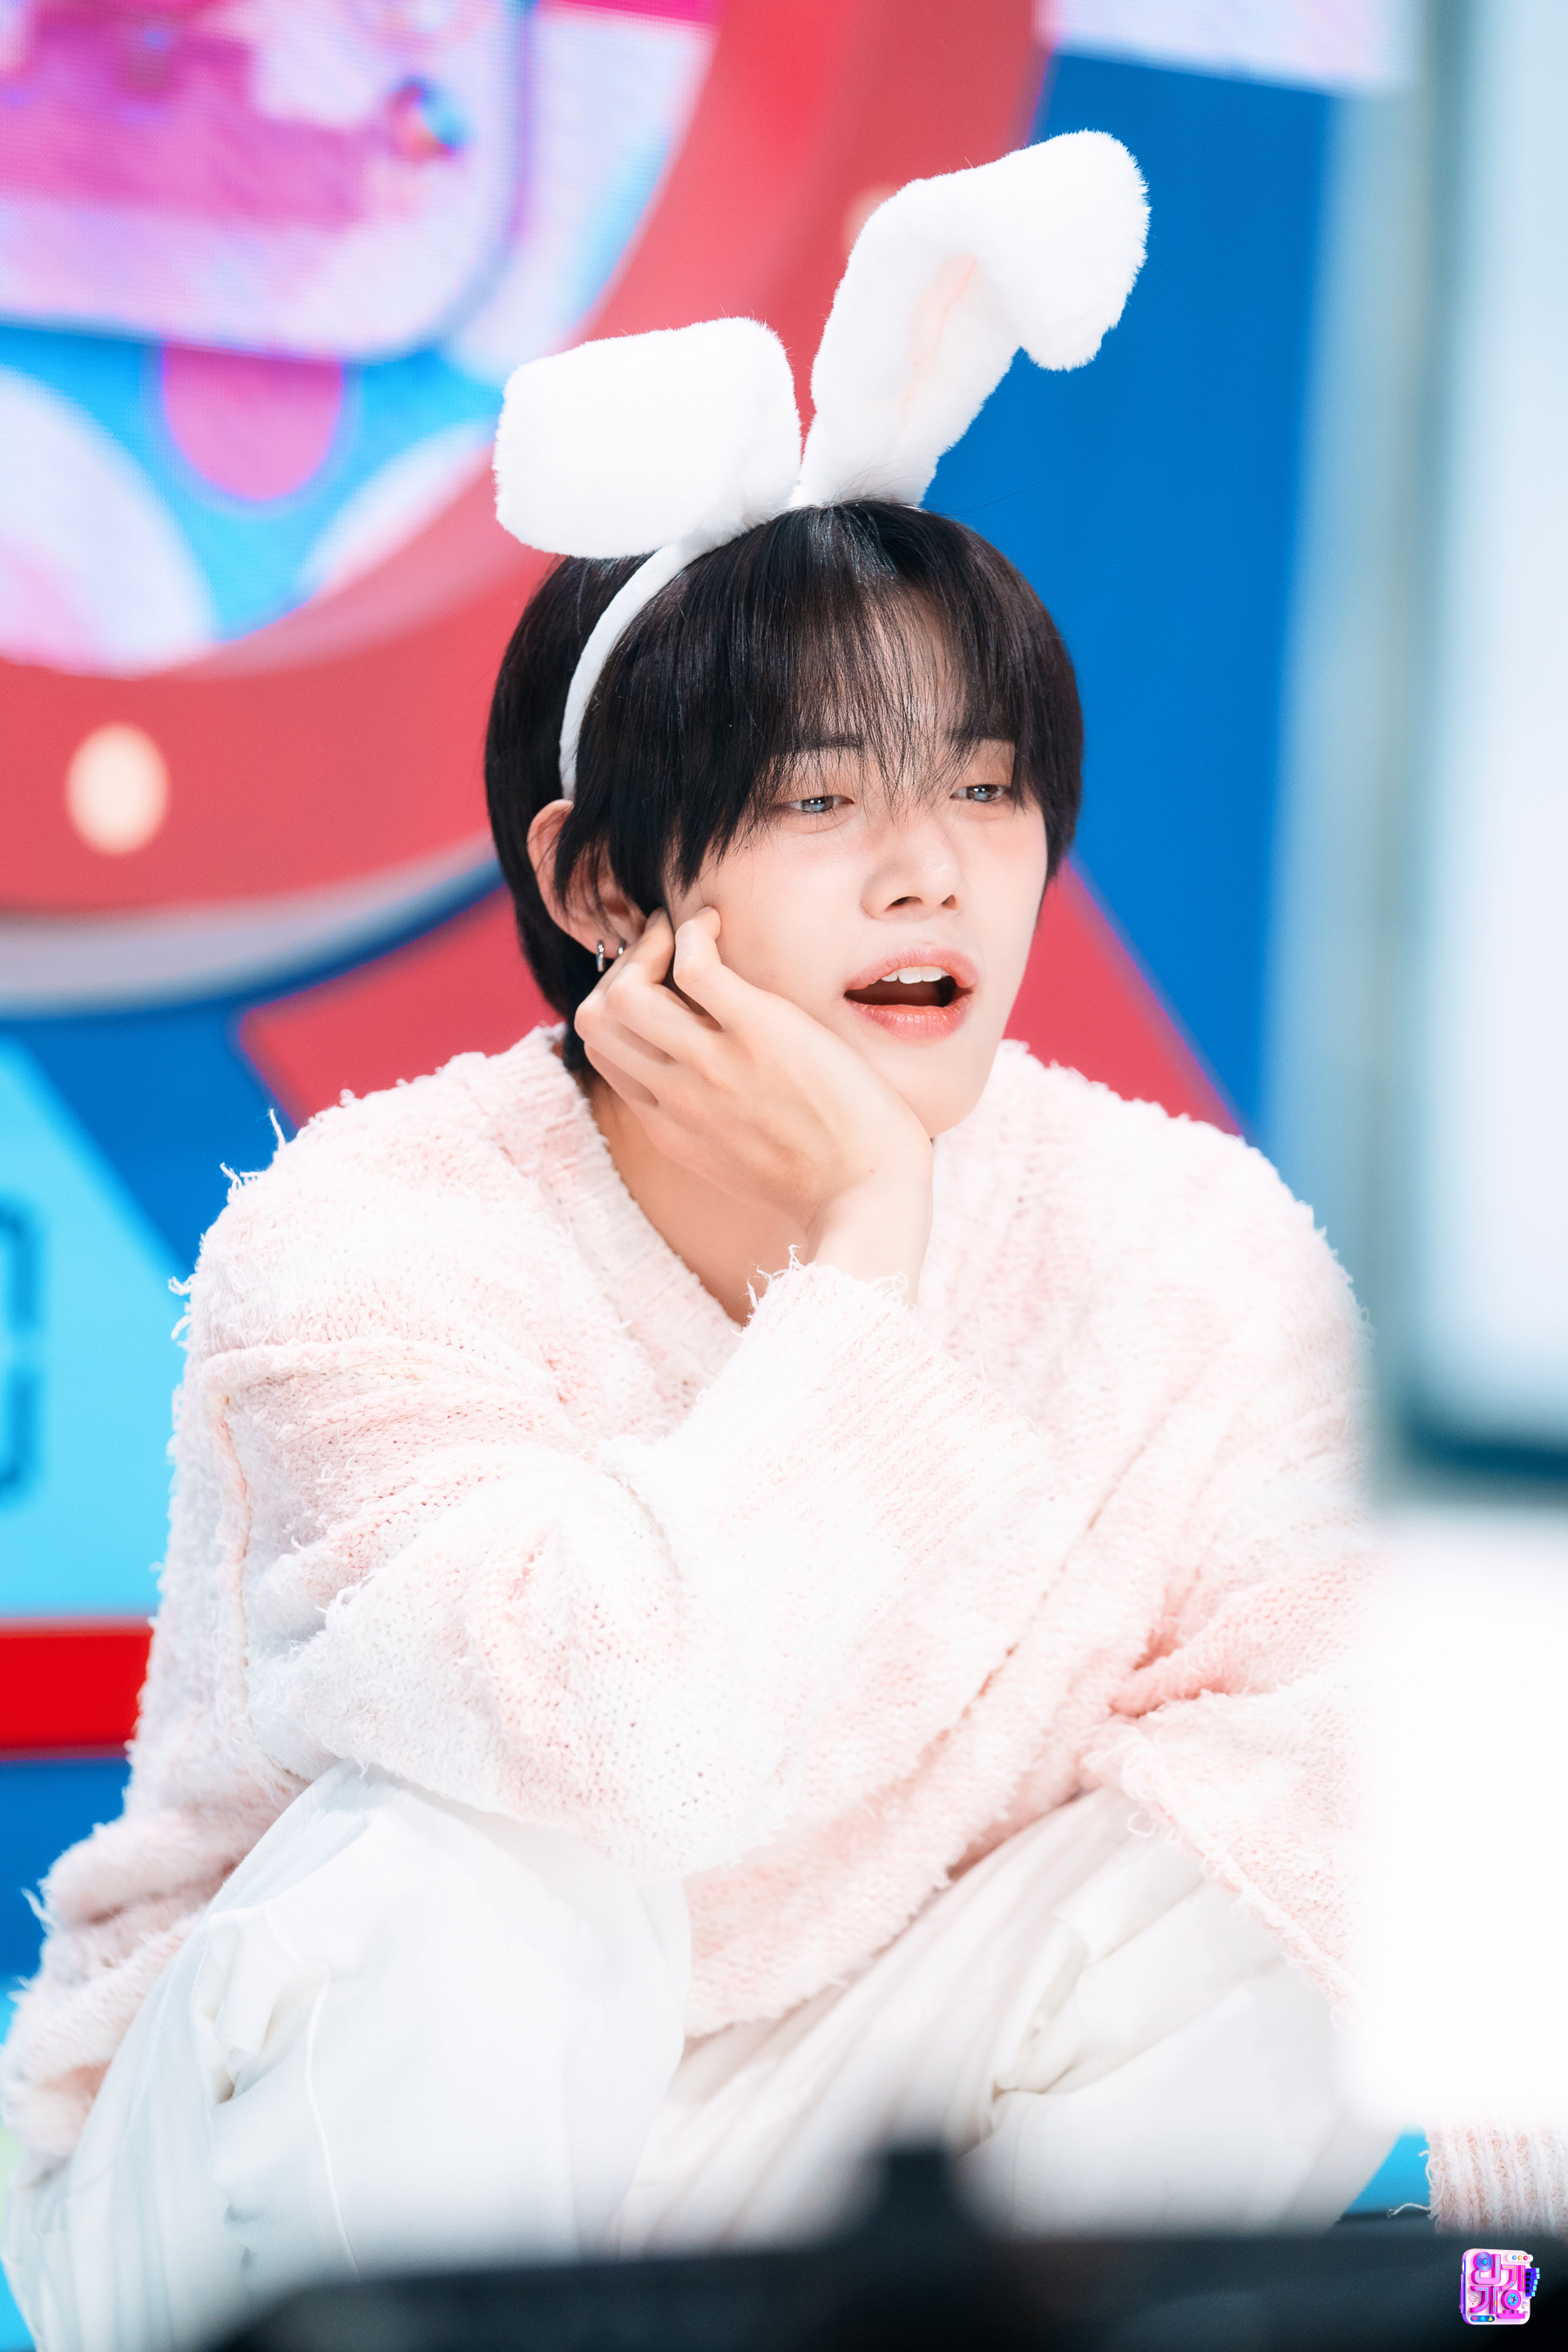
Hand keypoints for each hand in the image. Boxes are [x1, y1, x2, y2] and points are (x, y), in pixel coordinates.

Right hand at [575, 909, 933, 1294]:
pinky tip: (717, 925)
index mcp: (668, 1128)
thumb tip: (708, 1086)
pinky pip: (693, 965)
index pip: (604, 1055)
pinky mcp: (757, 1031)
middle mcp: (676, 1096)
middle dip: (622, 971)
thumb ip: (708, 1124)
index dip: (620, 1011)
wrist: (867, 1197)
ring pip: (625, 993)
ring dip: (650, 945)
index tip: (656, 987)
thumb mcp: (740, 1164)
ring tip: (688, 931)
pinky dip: (693, 933)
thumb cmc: (827, 1181)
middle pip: (596, 1020)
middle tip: (664, 949)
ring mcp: (711, 1064)